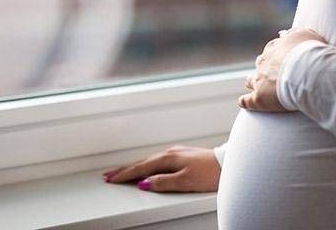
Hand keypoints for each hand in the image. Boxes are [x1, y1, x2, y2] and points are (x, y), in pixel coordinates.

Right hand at [102, 145, 220, 191]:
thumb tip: (144, 183)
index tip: (112, 179)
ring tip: (122, 171)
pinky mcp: (182, 155)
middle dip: (123, 169)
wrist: (227, 163)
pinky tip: (145, 167)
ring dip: (133, 166)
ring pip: (148, 160)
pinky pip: (157, 159)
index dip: (124, 175)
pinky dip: (145, 163)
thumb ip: (162, 182)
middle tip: (108, 175)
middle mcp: (170, 153)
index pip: (140, 168)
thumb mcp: (184, 182)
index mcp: (167, 158)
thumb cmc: (209, 173)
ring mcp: (176, 152)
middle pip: (141, 162)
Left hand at [238, 27, 325, 112]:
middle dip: (266, 70)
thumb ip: (292, 34)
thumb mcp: (305, 35)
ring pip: (250, 80)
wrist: (309, 70)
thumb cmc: (310, 52)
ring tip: (261, 90)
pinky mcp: (260, 98)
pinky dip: (245, 102)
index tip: (285, 63)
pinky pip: (247, 101)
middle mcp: (263, 62)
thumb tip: (281, 34)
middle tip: (278, 77)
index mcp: (274, 48)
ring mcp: (259, 80)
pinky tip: (244, 103)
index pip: (271, 51)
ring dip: (254, 83)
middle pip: (260, 65)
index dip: (278, 57)